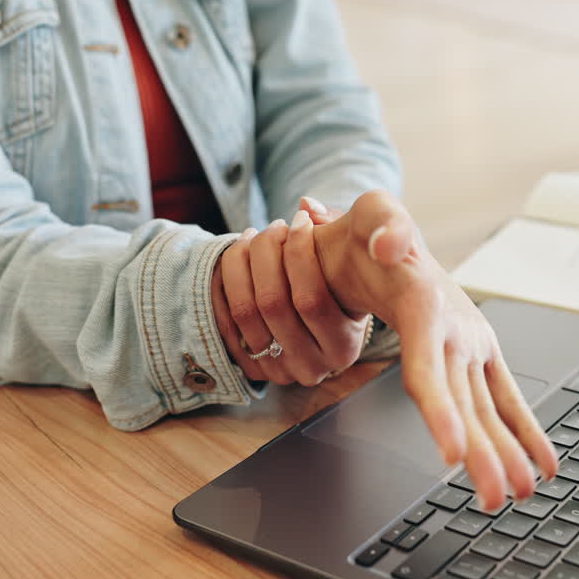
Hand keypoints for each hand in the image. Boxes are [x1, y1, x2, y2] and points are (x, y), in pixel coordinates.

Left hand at [211, 213, 368, 385]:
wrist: (325, 318)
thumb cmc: (345, 279)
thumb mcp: (355, 257)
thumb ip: (337, 227)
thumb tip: (306, 207)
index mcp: (345, 346)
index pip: (311, 300)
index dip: (300, 253)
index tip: (299, 221)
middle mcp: (313, 367)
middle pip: (273, 303)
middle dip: (267, 253)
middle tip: (272, 227)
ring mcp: (279, 371)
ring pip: (245, 310)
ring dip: (241, 264)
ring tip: (253, 237)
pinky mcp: (253, 368)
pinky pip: (226, 322)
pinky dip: (224, 286)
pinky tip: (236, 259)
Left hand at [311, 191, 558, 509]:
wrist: (385, 238)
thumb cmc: (372, 232)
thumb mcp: (371, 213)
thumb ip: (381, 224)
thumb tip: (390, 245)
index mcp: (426, 306)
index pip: (431, 367)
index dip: (442, 411)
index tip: (451, 452)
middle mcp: (458, 330)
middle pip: (468, 401)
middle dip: (485, 452)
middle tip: (497, 496)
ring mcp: (473, 345)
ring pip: (487, 409)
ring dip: (505, 454)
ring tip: (520, 495)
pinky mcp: (481, 354)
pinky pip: (505, 399)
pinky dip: (524, 433)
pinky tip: (541, 467)